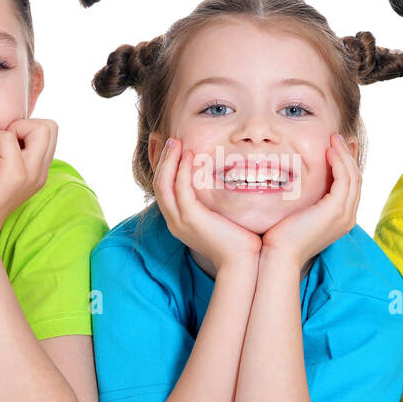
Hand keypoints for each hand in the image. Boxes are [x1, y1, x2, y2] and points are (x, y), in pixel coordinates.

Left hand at [0, 119, 56, 241]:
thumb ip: (9, 153)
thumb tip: (4, 128)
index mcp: (38, 171)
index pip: (50, 132)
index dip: (27, 128)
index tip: (4, 145)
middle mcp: (40, 172)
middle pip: (51, 127)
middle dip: (23, 124)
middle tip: (2, 144)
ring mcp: (30, 174)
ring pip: (40, 128)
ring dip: (12, 130)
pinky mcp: (14, 175)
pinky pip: (8, 138)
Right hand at [154, 137, 261, 271]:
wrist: (243, 262)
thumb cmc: (238, 241)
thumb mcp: (221, 217)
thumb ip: (215, 201)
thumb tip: (224, 179)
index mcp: (179, 220)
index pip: (163, 188)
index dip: (164, 166)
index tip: (170, 148)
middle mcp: (174, 220)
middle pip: (158, 183)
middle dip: (163, 159)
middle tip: (171, 139)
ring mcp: (180, 220)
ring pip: (164, 184)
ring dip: (169, 160)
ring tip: (177, 142)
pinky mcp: (191, 219)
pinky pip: (180, 189)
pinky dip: (182, 170)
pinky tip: (190, 155)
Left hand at [261, 134, 359, 269]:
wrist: (278, 255)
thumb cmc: (280, 236)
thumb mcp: (297, 213)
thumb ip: (305, 199)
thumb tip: (296, 181)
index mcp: (340, 219)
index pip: (350, 186)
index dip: (346, 164)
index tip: (336, 147)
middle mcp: (347, 217)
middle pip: (356, 179)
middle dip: (348, 155)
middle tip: (337, 137)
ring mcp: (344, 215)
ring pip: (353, 177)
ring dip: (344, 155)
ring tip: (334, 139)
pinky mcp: (336, 210)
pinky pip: (344, 179)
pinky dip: (339, 162)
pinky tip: (328, 151)